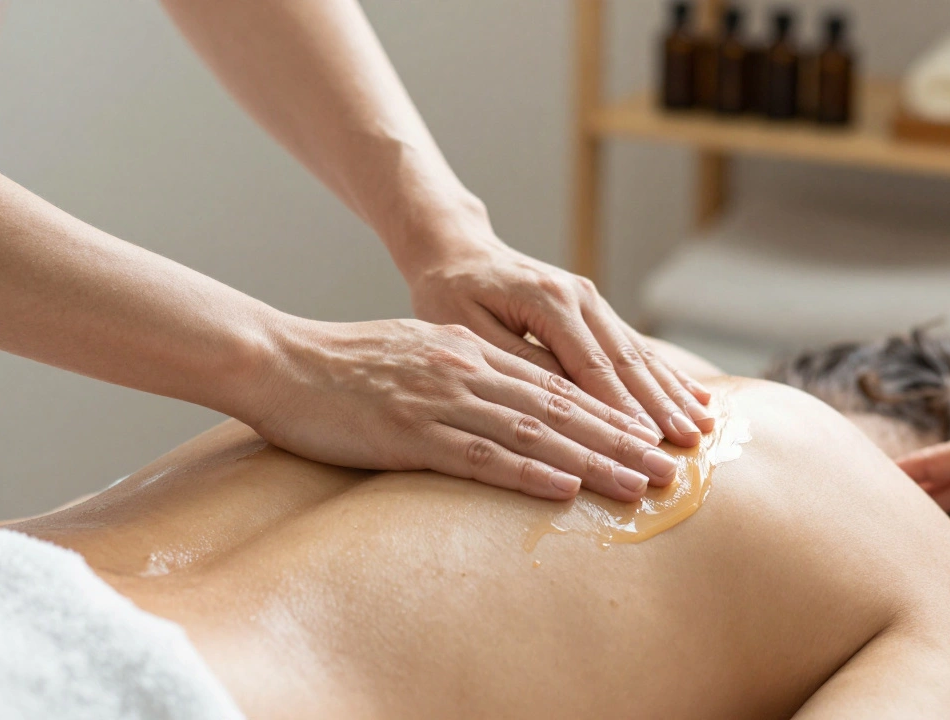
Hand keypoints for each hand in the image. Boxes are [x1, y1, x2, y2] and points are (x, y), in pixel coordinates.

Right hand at [244, 316, 678, 501]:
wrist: (281, 361)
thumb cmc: (345, 365)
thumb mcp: (418, 355)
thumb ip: (464, 372)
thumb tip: (503, 401)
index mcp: (472, 353)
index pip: (555, 386)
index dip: (608, 414)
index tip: (650, 439)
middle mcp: (468, 371)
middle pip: (560, 409)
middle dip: (621, 440)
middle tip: (668, 467)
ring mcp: (442, 399)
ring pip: (534, 431)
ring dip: (592, 460)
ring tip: (639, 483)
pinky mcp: (411, 432)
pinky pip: (480, 455)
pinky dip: (527, 472)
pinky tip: (564, 487)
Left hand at [404, 239, 713, 446]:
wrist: (457, 251)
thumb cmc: (451, 293)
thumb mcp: (468, 329)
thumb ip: (516, 361)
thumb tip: (563, 399)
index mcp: (549, 301)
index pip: (593, 367)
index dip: (622, 409)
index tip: (645, 444)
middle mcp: (580, 297)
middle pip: (628, 362)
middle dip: (661, 407)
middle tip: (688, 446)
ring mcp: (592, 301)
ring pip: (639, 355)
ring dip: (673, 393)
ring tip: (703, 427)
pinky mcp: (595, 310)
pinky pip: (636, 347)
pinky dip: (667, 375)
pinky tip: (697, 396)